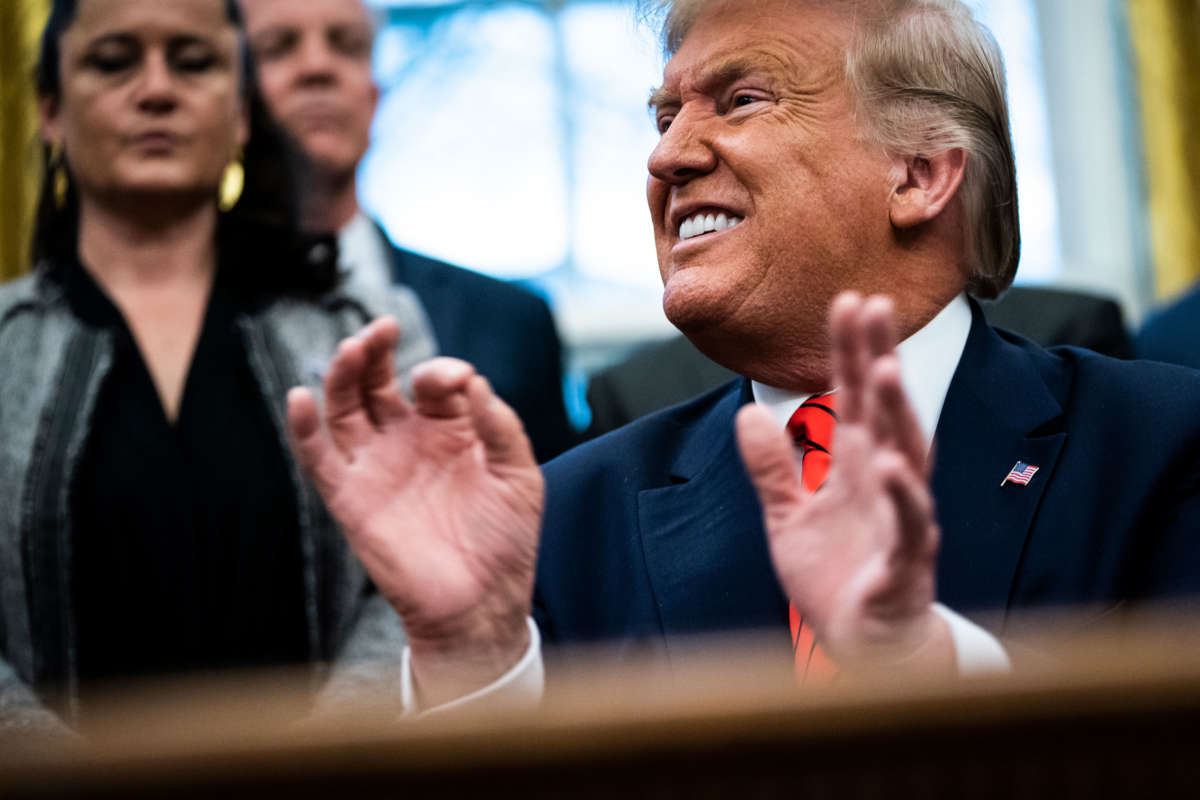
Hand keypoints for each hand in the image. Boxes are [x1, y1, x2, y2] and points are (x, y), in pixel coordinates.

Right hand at [287, 318, 542, 706]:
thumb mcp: (520, 477)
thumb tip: (476, 383)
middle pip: (378, 382)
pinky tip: (300, 396)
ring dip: (343, 374)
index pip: (435, 382)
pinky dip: (303, 427)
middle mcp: (409, 441)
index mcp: (451, 430)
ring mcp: (378, 466)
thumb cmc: (505, 540)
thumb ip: (502, 427)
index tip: (457, 382)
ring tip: (352, 348)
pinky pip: (319, 458)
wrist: (481, 603)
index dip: (443, 372)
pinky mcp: (352, 498)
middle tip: (382, 328)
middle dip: (377, 351)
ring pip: (346, 408)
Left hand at [735, 293, 952, 675]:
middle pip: (884, 410)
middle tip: (873, 305)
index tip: (848, 301)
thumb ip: (771, 467)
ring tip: (885, 370)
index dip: (850, 352)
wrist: (863, 643)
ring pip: (906, 455)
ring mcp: (900, 517)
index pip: (853, 398)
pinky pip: (910, 523)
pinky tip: (890, 465)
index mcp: (856, 467)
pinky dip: (903, 495)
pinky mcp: (907, 560)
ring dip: (896, 413)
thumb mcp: (788, 516)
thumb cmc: (837, 575)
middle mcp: (885, 481)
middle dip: (879, 357)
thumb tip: (746, 414)